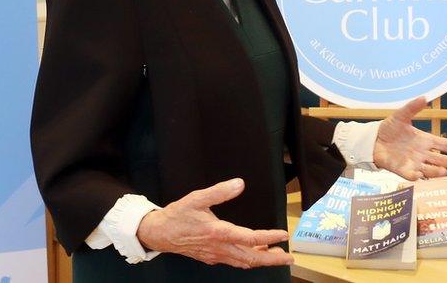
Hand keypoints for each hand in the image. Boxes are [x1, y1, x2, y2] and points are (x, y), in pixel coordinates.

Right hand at [137, 178, 292, 268]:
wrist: (158, 233)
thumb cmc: (177, 215)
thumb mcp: (197, 198)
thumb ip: (219, 191)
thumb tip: (239, 184)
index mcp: (219, 233)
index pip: (251, 239)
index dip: (270, 237)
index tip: (284, 235)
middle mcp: (219, 248)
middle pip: (251, 258)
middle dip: (272, 259)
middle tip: (289, 258)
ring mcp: (215, 255)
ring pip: (244, 262)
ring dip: (262, 261)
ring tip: (278, 256)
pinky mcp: (211, 257)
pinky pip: (234, 262)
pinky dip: (248, 260)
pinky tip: (255, 254)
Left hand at [373, 97, 446, 179]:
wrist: (373, 139)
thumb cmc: (389, 128)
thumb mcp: (401, 115)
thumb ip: (413, 107)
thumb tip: (425, 97)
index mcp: (424, 139)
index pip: (443, 144)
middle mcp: (421, 152)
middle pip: (439, 159)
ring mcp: (413, 162)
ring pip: (428, 169)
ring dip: (436, 171)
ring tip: (444, 172)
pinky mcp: (402, 170)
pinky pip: (411, 175)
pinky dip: (415, 176)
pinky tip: (419, 175)